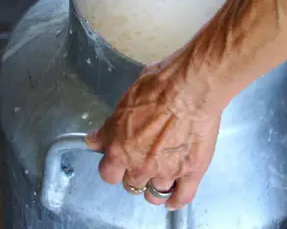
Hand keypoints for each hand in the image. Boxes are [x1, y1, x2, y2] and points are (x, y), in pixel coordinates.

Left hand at [85, 56, 220, 210]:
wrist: (191, 87)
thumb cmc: (160, 87)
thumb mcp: (125, 102)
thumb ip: (110, 127)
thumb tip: (95, 139)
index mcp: (121, 149)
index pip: (108, 174)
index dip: (113, 167)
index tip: (118, 161)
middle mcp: (141, 166)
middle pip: (132, 185)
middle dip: (136, 173)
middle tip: (143, 160)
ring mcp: (167, 171)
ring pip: (155, 194)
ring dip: (156, 186)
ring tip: (160, 175)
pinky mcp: (191, 171)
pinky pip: (182, 197)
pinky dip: (177, 199)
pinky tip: (174, 196)